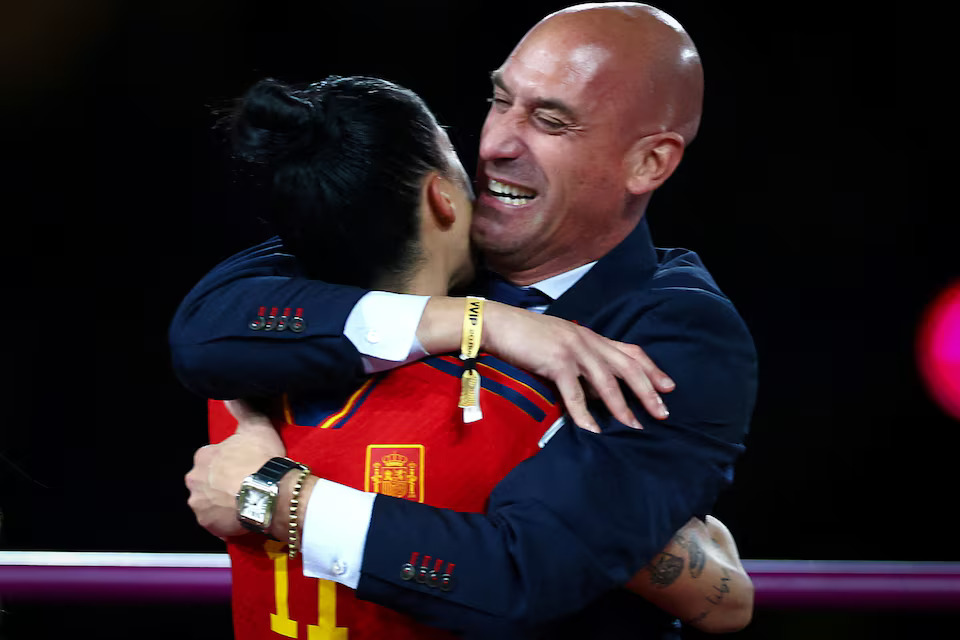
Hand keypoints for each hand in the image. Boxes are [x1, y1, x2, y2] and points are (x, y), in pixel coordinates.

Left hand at [185, 400, 285, 538]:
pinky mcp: (207, 523)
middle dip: (220, 483)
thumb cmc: (261, 459)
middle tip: (244, 484)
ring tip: (244, 501)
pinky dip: (225, 520)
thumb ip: (242, 409)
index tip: (244, 465)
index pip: (212, 458)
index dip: (229, 462)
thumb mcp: (256, 426)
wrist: (269, 493)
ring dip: (221, 502)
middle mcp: (194, 479)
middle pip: (206, 480)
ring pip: (209, 501)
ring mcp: (199, 503)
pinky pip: (215, 521)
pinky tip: (241, 515)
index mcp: (203, 456)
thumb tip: (231, 394)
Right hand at [483, 302, 673, 432]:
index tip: (668, 387)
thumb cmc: (525, 337)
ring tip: (634, 427)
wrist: (498, 324)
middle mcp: (587, 341)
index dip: (652, 369)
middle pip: (627, 367)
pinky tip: (593, 430)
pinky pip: (575, 394)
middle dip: (648, 391)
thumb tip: (596, 394)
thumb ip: (580, 364)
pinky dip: (585, 415)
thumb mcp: (560, 346)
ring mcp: (573, 350)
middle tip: (662, 413)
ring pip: (607, 382)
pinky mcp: (556, 361)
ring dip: (622, 407)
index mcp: (590, 336)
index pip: (630, 352)